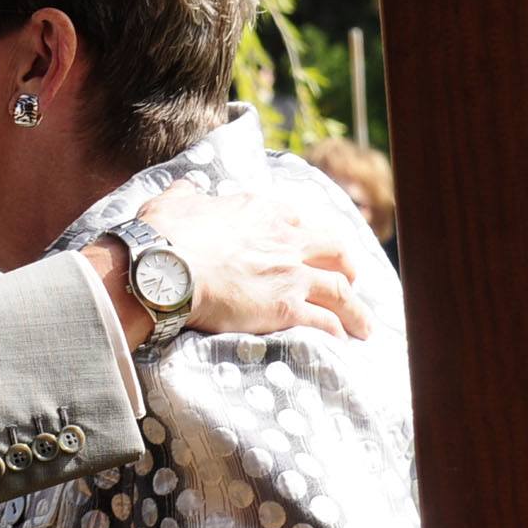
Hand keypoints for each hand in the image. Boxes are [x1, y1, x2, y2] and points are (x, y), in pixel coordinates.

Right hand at [139, 179, 371, 340]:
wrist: (164, 269)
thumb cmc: (163, 235)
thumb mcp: (172, 202)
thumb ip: (185, 193)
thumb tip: (184, 187)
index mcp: (260, 212)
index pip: (297, 221)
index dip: (305, 235)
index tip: (305, 246)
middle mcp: (285, 240)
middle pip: (334, 250)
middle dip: (347, 266)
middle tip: (348, 279)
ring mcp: (290, 275)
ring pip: (341, 290)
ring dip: (357, 309)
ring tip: (364, 325)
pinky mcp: (286, 308)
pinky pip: (325, 322)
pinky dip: (338, 331)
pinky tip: (342, 340)